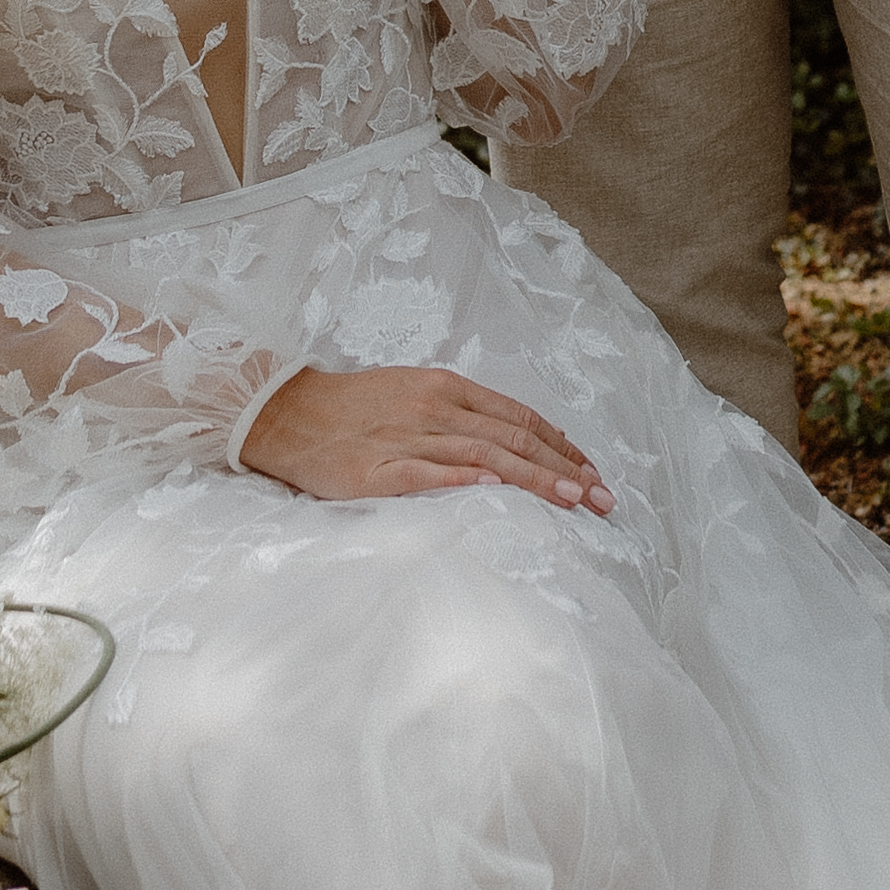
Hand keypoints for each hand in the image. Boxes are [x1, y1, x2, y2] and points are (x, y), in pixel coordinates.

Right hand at [239, 364, 609, 514]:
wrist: (286, 412)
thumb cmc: (352, 408)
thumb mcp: (412, 396)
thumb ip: (457, 416)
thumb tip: (508, 444)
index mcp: (445, 389)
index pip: (519, 416)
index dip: (561, 444)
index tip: (592, 470)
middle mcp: (435, 409)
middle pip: (514, 438)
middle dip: (565, 469)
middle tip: (604, 497)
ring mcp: (409, 439)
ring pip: (486, 457)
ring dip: (535, 480)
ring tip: (574, 500)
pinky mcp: (380, 470)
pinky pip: (431, 475)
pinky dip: (467, 481)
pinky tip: (499, 493)